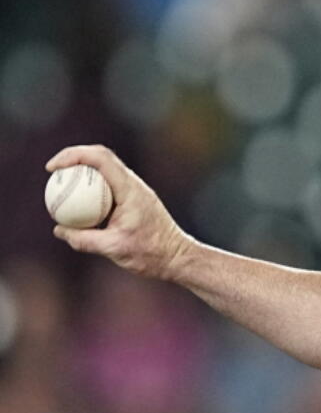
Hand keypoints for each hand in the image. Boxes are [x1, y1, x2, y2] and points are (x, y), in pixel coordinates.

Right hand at [45, 145, 194, 279]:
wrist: (176, 256)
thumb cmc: (151, 253)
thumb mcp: (113, 249)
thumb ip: (84, 240)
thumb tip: (59, 229)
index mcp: (131, 189)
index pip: (101, 159)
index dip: (74, 155)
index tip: (52, 168)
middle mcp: (134, 184)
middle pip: (101, 158)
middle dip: (74, 157)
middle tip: (52, 171)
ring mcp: (134, 190)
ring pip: (104, 170)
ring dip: (82, 171)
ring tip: (59, 184)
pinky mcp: (132, 199)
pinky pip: (107, 186)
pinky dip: (90, 189)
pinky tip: (75, 205)